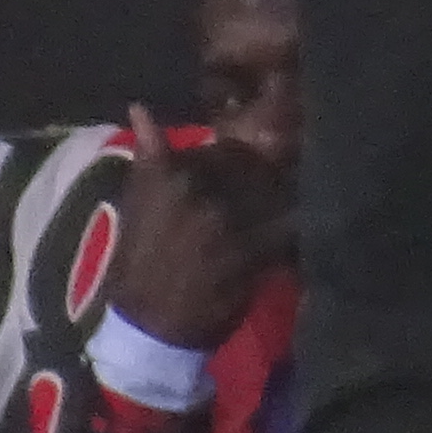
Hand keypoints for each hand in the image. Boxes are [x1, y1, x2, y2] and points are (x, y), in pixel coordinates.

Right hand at [106, 107, 287, 344]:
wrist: (148, 324)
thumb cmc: (139, 259)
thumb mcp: (136, 201)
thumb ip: (149, 153)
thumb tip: (140, 108)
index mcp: (174, 175)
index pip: (229, 149)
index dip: (243, 161)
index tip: (247, 172)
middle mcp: (206, 192)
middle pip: (259, 168)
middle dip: (267, 177)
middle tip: (267, 195)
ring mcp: (233, 222)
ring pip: (277, 192)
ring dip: (284, 199)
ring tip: (282, 212)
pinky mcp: (256, 252)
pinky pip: (289, 227)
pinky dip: (295, 228)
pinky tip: (295, 233)